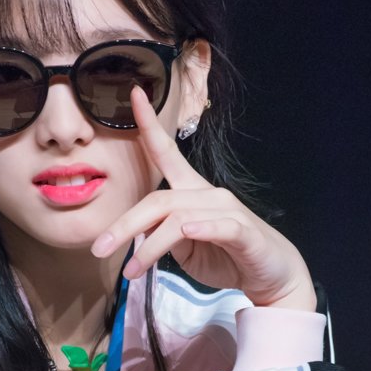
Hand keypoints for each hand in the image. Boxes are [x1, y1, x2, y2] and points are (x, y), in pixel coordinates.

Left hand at [92, 88, 315, 311]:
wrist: (271, 276)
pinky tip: (188, 231)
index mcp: (191, 192)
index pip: (166, 153)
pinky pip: (221, 225)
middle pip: (159, 200)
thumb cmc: (225, 257)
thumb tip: (135, 232)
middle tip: (99, 248)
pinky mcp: (246, 233)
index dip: (149, 125)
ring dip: (151, 247)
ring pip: (180, 219)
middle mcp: (208, 194)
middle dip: (125, 224)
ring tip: (131, 271)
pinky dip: (203, 228)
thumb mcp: (184, 249)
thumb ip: (160, 235)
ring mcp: (228, 211)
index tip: (134, 94)